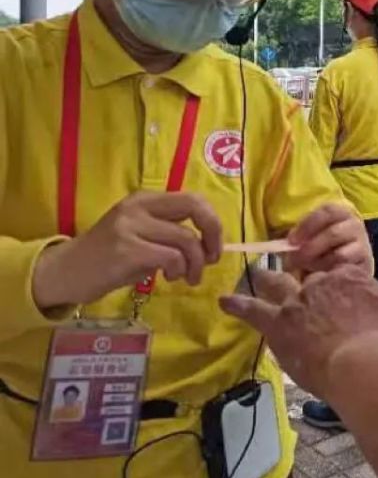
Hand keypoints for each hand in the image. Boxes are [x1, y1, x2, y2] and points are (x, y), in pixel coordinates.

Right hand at [33, 192, 221, 308]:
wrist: (65, 272)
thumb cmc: (108, 257)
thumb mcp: (140, 234)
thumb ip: (169, 231)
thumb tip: (209, 242)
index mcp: (145, 199)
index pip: (193, 199)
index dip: (212, 222)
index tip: (213, 246)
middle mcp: (139, 207)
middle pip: (195, 207)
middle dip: (213, 234)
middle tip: (211, 258)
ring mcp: (131, 227)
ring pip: (186, 239)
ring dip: (195, 264)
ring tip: (186, 277)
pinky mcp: (127, 250)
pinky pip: (171, 257)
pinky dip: (178, 270)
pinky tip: (168, 278)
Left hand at [220, 266, 377, 395]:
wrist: (362, 360)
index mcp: (348, 278)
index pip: (337, 273)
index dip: (335, 283)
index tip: (336, 293)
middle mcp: (319, 284)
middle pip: (305, 274)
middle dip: (300, 274)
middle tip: (296, 277)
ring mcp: (295, 302)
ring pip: (275, 284)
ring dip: (265, 280)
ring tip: (255, 275)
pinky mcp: (277, 324)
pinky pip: (252, 310)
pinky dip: (237, 304)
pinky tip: (224, 301)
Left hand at [285, 204, 372, 275]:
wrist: (343, 268)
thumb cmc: (321, 249)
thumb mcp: (310, 237)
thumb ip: (300, 238)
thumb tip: (285, 245)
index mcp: (340, 212)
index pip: (328, 211)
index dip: (308, 225)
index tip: (291, 240)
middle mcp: (355, 224)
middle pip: (333, 233)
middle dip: (311, 248)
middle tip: (295, 260)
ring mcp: (363, 244)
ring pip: (339, 253)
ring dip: (319, 263)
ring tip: (308, 268)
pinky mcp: (365, 263)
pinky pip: (345, 269)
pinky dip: (330, 272)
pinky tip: (323, 274)